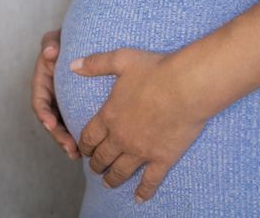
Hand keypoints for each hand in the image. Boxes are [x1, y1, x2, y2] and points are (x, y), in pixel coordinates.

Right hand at [31, 29, 80, 159]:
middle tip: (70, 147)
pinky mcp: (73, 109)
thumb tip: (49, 53)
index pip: (39, 101)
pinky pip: (72, 125)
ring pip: (61, 127)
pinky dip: (76, 137)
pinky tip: (85, 150)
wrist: (81, 42)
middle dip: (58, 136)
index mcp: (42, 82)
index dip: (44, 114)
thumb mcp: (55, 37)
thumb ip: (50, 42)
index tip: (51, 123)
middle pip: (50, 121)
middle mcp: (50, 96)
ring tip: (77, 154)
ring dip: (66, 142)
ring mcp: (61, 104)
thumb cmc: (65, 40)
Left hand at [70, 48, 208, 202]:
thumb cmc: (155, 70)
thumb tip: (72, 65)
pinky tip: (139, 198)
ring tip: (108, 184)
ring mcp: (141, 151)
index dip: (83, 145)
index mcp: (108, 116)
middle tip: (95, 168)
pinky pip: (150, 180)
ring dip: (112, 179)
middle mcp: (120, 137)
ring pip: (121, 171)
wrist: (187, 86)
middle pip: (102, 157)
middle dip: (96, 164)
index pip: (88, 137)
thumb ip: (95, 64)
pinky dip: (144, 191)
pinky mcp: (162, 158)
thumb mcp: (120, 60)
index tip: (82, 150)